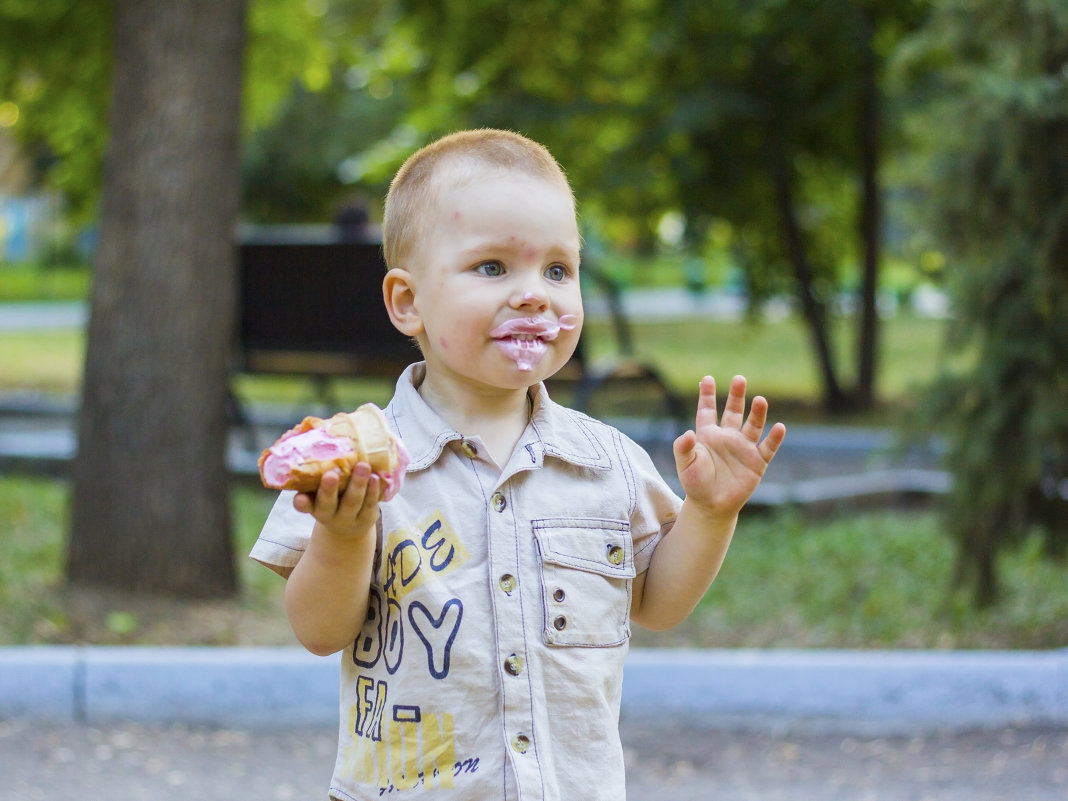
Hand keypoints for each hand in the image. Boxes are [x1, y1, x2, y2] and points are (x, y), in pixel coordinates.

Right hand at [293, 463, 381, 538]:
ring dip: (358, 484)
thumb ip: (317, 475)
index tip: (300, 498)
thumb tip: (316, 440)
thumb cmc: (331, 499)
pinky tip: (375, 478)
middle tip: (330, 475)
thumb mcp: (320, 492)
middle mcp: (329, 514)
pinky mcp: (366, 516)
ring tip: (363, 467)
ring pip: (352, 502)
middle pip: (327, 504)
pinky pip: (370, 504)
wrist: (349, 528)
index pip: (304, 506)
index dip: (302, 503)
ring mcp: (348, 517)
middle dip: (328, 490)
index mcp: (314, 507)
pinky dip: (373, 491)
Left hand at [673, 375, 785, 520]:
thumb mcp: (685, 465)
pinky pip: (767, 448)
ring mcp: (743, 448)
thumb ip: (683, 448)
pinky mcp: (757, 462)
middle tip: (739, 379)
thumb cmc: (695, 483)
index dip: (707, 395)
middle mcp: (727, 437)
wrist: (711, 506)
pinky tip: (779, 427)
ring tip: (760, 400)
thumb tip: (687, 434)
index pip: (708, 410)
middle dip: (737, 396)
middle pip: (734, 412)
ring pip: (753, 426)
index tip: (707, 379)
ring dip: (757, 413)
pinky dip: (774, 438)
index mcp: (708, 435)